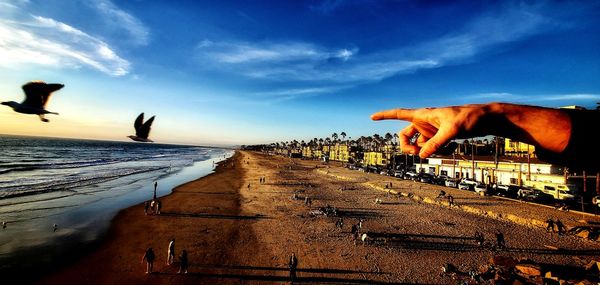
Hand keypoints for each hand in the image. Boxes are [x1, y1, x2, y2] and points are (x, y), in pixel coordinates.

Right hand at [371, 104, 486, 157]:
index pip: (399, 114)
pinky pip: (432, 149)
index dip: (385, 115)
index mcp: (424, 114)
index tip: (372, 117)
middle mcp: (425, 122)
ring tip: (445, 150)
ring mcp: (431, 130)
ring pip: (420, 146)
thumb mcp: (452, 131)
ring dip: (428, 152)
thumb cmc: (470, 118)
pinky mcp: (440, 137)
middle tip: (417, 154)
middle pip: (405, 136)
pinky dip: (439, 152)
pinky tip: (452, 149)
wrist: (486, 119)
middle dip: (408, 147)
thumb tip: (422, 156)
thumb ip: (436, 144)